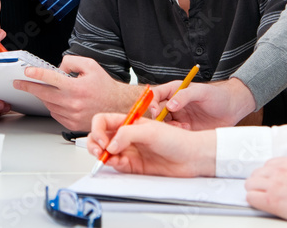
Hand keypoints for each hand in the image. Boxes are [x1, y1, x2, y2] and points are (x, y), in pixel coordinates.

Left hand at [14, 56, 142, 130]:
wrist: (117, 106)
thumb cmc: (104, 86)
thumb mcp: (91, 66)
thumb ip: (71, 62)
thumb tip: (57, 68)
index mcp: (77, 87)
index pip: (51, 79)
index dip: (37, 74)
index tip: (27, 71)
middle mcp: (73, 103)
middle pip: (44, 94)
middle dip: (29, 87)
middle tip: (19, 83)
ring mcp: (72, 115)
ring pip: (48, 104)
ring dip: (42, 96)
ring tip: (40, 89)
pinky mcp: (72, 124)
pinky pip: (55, 114)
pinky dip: (52, 106)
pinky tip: (55, 100)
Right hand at [87, 113, 213, 176]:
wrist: (192, 159)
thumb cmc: (177, 140)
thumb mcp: (151, 131)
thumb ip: (127, 134)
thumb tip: (110, 145)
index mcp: (130, 122)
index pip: (104, 121)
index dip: (98, 129)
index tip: (103, 140)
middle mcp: (127, 135)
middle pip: (100, 137)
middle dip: (94, 143)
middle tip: (99, 151)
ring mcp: (130, 150)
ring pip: (105, 152)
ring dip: (101, 155)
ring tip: (107, 158)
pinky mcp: (133, 165)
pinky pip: (116, 165)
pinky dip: (113, 165)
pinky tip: (118, 163)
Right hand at [152, 76, 255, 129]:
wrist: (233, 109)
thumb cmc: (218, 96)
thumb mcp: (202, 92)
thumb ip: (185, 95)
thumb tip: (170, 105)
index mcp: (175, 91)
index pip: (156, 95)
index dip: (152, 103)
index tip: (156, 112)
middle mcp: (174, 104)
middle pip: (156, 112)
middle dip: (159, 119)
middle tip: (168, 124)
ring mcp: (179, 116)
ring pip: (164, 124)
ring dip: (169, 127)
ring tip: (182, 127)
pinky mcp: (185, 128)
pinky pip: (174, 133)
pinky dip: (177, 133)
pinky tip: (187, 130)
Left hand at [245, 157, 286, 227]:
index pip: (268, 164)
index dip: (268, 176)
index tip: (269, 182)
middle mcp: (281, 170)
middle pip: (257, 173)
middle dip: (259, 183)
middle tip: (264, 191)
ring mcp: (275, 184)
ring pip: (250, 184)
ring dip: (255, 191)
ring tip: (261, 198)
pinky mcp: (272, 200)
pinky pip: (251, 197)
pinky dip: (253, 201)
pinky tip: (260, 204)